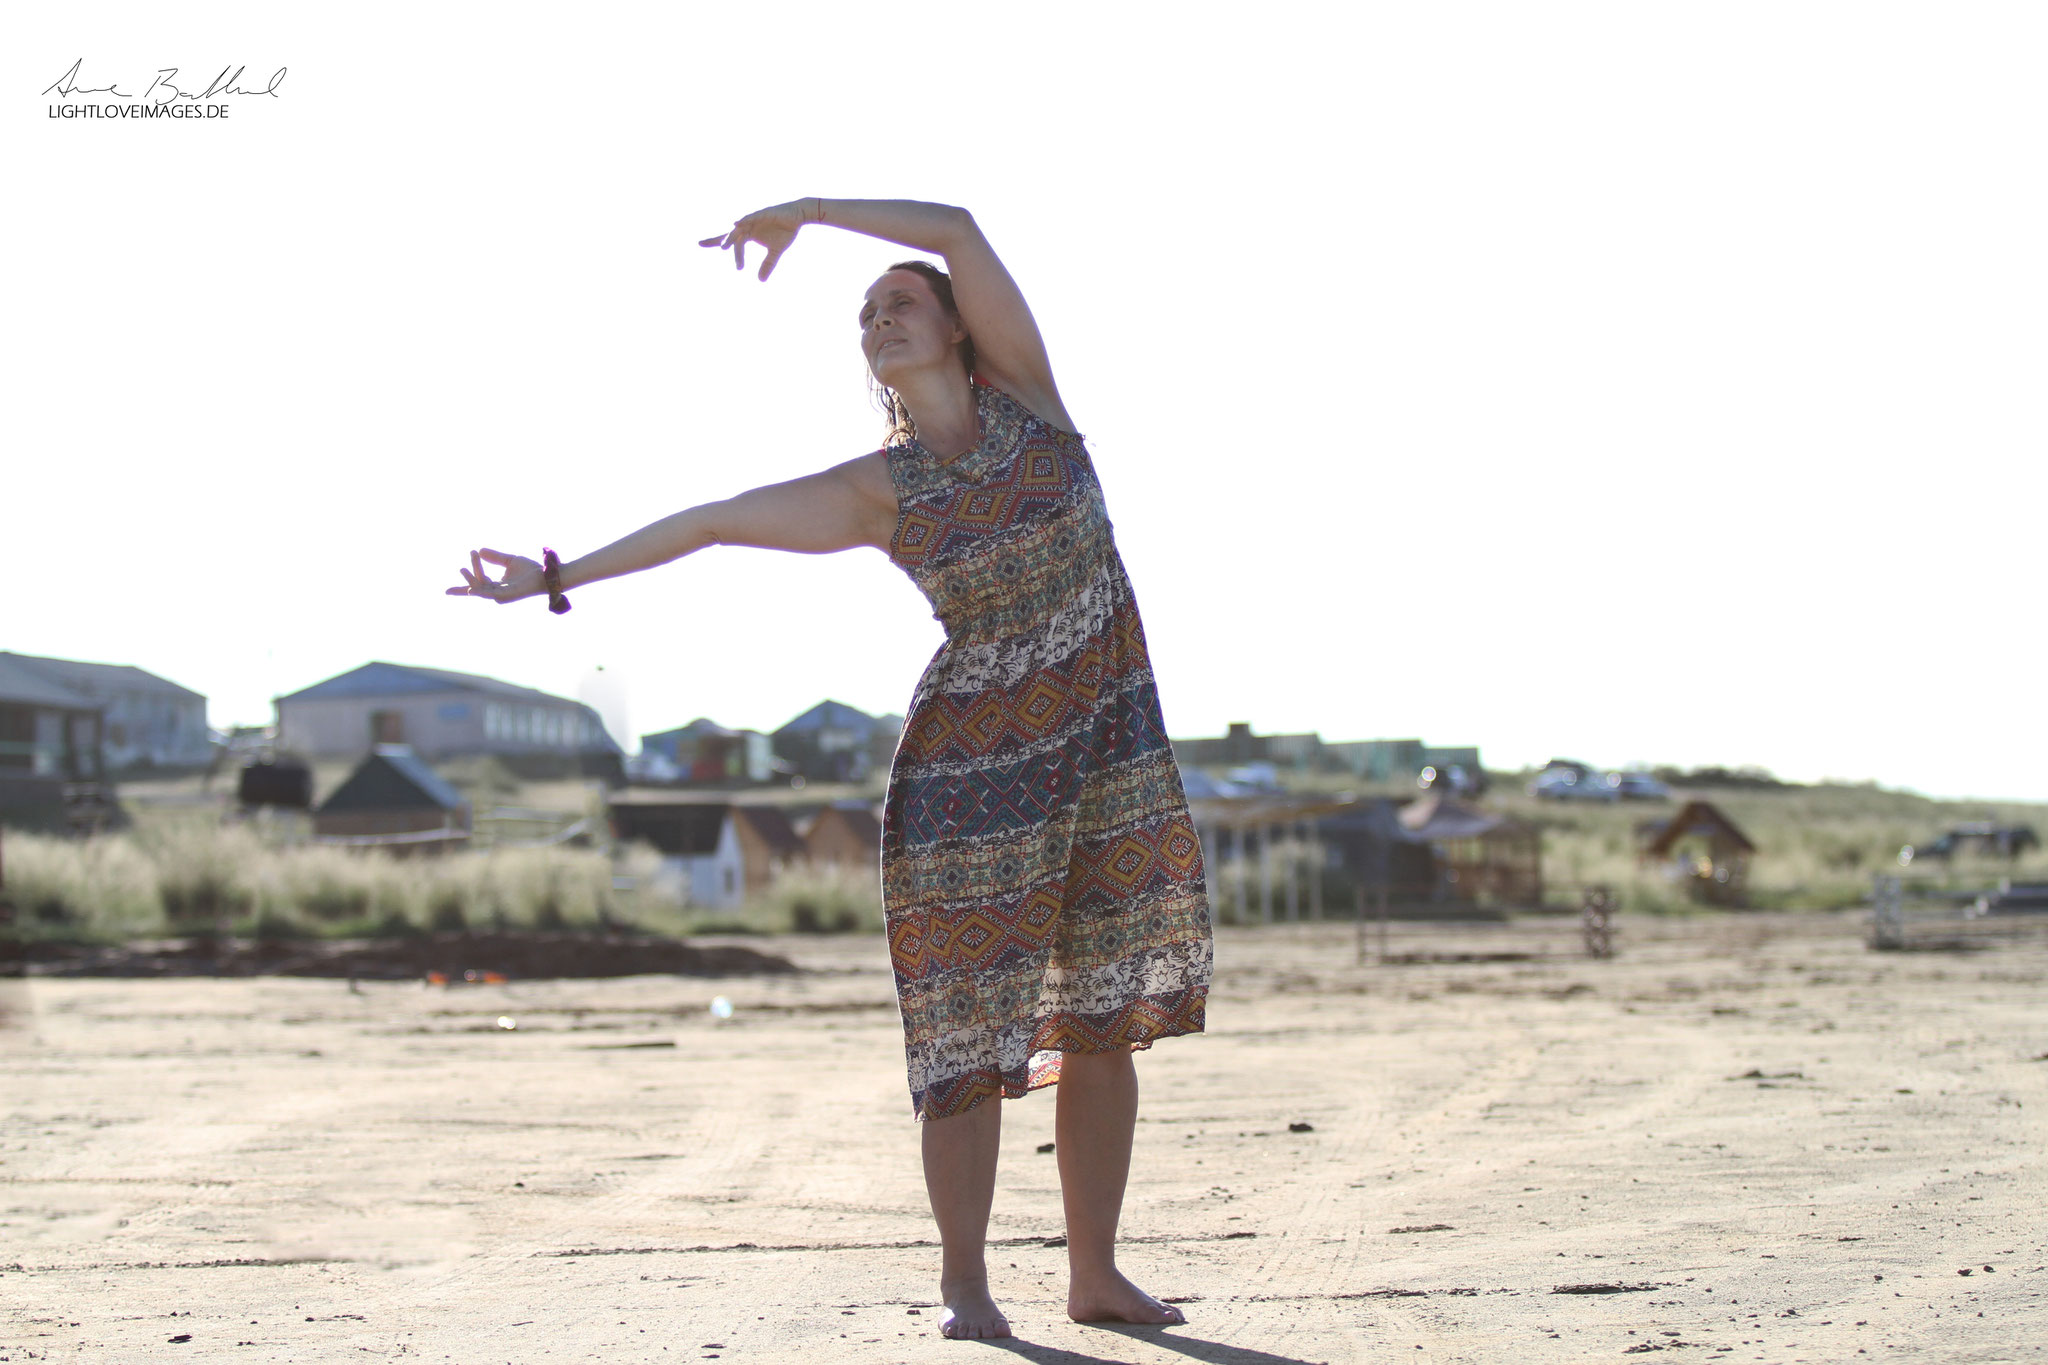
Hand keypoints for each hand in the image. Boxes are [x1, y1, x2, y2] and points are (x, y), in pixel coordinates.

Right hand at [446, 548, 543, 603]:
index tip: (468, 557)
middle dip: (469, 576)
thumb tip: (480, 550)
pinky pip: (490, 594)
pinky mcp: (507, 595)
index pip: (478, 582)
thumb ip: (495, 557)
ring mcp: (502, 595)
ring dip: (471, 580)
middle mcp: (497, 593)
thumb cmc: (530, 570)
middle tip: (461, 568)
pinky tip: (470, 590)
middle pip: (477, 585)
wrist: (545, 574)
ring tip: (463, 570)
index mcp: (497, 586)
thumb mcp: (509, 560)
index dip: (470, 574)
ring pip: (480, 589)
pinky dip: (479, 592)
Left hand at [698, 199, 818, 280]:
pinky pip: (751, 217)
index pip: (729, 239)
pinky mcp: (763, 213)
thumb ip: (767, 264)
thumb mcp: (776, 251)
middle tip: (700, 243)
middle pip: (730, 234)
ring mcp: (754, 219)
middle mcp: (748, 226)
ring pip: (739, 228)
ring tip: (724, 247)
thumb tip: (760, 280)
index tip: (699, 244)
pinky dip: (744, 220)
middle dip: (716, 239)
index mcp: (748, 234)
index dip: (715, 241)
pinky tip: (736, 224)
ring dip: (731, 236)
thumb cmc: (785, 231)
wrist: (798, 217)